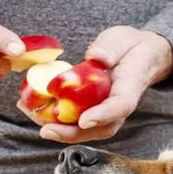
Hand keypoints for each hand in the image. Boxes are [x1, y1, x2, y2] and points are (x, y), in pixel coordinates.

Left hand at [26, 26, 172, 142]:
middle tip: (47, 131)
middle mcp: (118, 106)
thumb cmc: (131, 48)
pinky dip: (56, 120)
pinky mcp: (93, 109)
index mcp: (130, 88)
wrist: (138, 56)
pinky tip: (34, 111)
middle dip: (73, 133)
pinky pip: (77, 119)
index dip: (102, 115)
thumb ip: (111, 48)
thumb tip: (95, 55)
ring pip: (87, 128)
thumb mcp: (123, 40)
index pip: (120, 106)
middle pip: (100, 127)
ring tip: (34, 119)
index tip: (84, 120)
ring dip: (61, 130)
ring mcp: (106, 111)